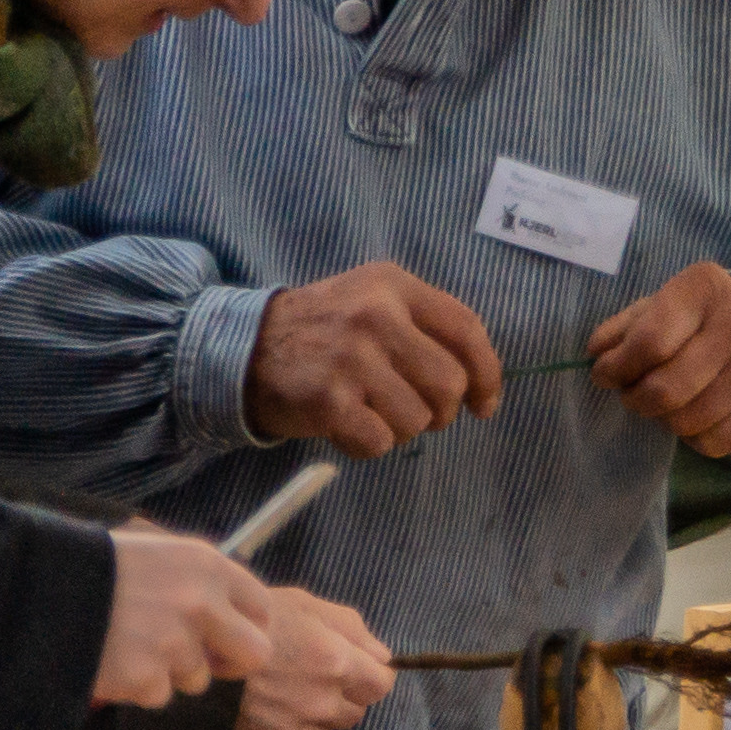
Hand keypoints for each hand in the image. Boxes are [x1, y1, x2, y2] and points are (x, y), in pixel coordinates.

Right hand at [93, 523, 275, 711]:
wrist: (35, 589)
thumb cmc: (92, 567)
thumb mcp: (153, 551)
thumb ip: (195, 578)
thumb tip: (225, 611)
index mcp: (206, 565)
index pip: (261, 606)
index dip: (249, 627)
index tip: (232, 639)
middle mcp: (200, 603)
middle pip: (255, 654)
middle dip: (231, 664)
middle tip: (204, 663)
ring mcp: (175, 644)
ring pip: (197, 680)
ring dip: (169, 672)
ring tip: (128, 644)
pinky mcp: (147, 678)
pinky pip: (158, 695)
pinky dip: (137, 686)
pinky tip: (112, 658)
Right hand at [229, 586, 397, 729]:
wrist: (190, 652)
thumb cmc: (250, 619)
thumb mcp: (304, 604)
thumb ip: (351, 628)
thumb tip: (384, 656)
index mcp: (336, 664)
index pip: (381, 686)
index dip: (370, 676)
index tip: (356, 669)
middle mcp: (319, 703)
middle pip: (352, 713)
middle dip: (341, 697)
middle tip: (310, 676)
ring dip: (310, 715)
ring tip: (278, 689)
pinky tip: (256, 708)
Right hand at [244, 261, 504, 454]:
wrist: (242, 348)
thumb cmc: (322, 332)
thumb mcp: (373, 302)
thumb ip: (425, 329)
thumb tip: (478, 384)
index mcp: (393, 285)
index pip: (466, 331)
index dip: (487, 375)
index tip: (484, 404)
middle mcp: (375, 315)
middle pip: (449, 384)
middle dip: (440, 411)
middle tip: (412, 411)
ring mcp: (351, 357)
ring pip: (417, 419)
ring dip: (399, 429)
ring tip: (369, 411)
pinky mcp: (328, 399)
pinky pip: (380, 442)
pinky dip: (368, 443)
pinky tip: (345, 425)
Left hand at [592, 261, 730, 458]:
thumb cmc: (703, 317)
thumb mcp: (663, 306)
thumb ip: (625, 328)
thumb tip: (597, 352)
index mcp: (706, 289)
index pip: (649, 342)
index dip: (617, 368)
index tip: (605, 376)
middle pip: (666, 389)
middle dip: (636, 399)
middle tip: (634, 394)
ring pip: (687, 422)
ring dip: (664, 419)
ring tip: (667, 404)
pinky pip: (714, 443)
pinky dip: (694, 439)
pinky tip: (697, 417)